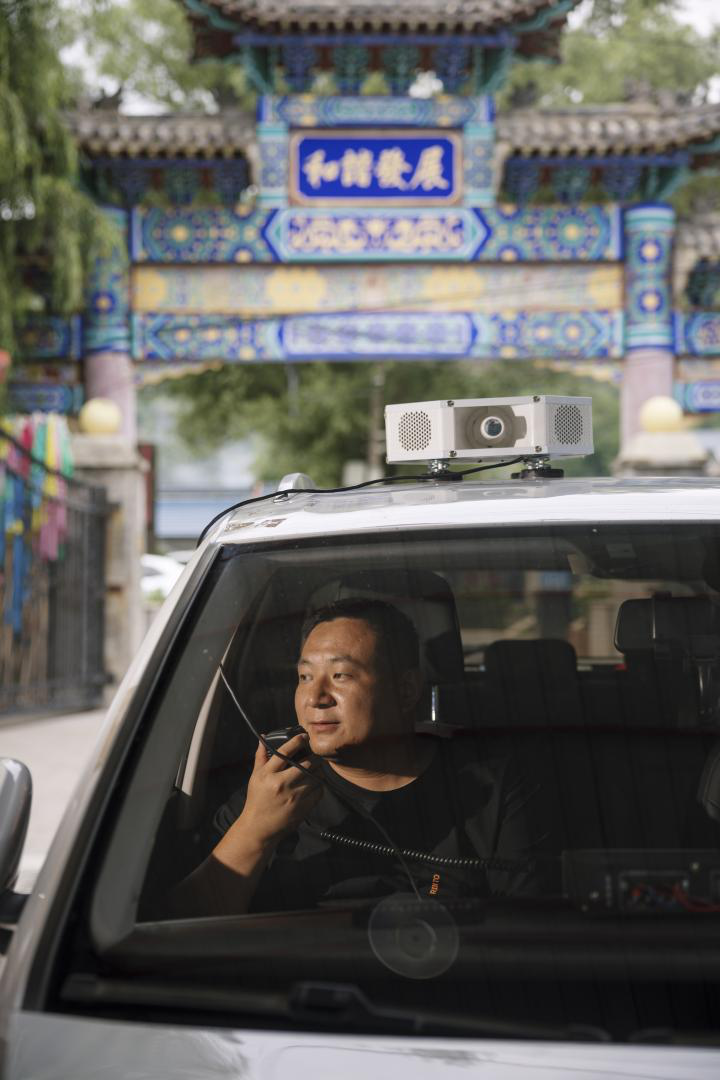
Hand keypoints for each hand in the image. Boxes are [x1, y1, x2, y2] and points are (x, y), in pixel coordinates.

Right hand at [231, 734, 321, 852]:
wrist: (258, 828)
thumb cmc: (256, 800)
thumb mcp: (255, 777)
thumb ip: (261, 757)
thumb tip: (263, 738)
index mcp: (268, 775)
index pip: (285, 752)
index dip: (297, 741)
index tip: (304, 736)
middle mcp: (281, 784)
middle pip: (307, 763)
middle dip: (314, 757)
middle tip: (314, 755)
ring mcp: (294, 797)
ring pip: (316, 777)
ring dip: (318, 771)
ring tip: (315, 769)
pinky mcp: (302, 808)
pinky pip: (319, 791)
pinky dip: (319, 785)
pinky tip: (314, 784)